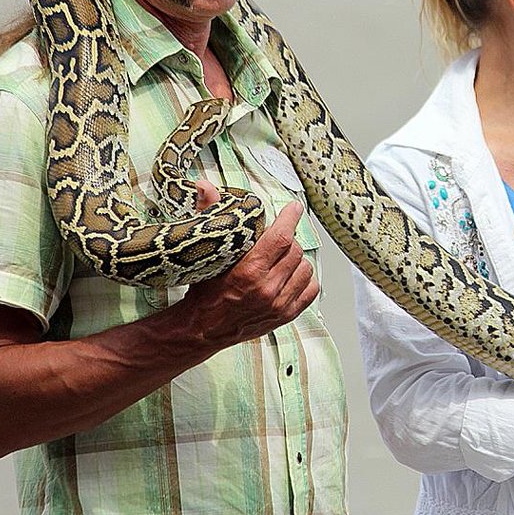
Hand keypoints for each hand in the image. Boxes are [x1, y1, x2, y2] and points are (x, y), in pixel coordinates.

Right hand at [180, 195, 319, 346]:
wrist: (202, 329)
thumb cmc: (204, 291)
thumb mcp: (205, 252)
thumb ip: (208, 215)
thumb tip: (205, 185)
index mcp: (248, 270)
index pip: (282, 237)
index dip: (291, 218)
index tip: (295, 208)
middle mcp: (267, 288)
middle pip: (295, 250)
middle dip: (289, 239)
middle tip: (280, 236)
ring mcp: (279, 304)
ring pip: (305, 268)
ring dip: (297, 259)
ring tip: (283, 257)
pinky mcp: (286, 315)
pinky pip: (311, 289)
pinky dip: (305, 279)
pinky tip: (292, 274)